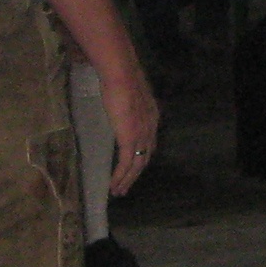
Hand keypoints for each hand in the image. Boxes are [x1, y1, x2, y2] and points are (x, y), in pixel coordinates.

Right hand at [101, 62, 159, 192]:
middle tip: (126, 186)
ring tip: (118, 191)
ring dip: (127, 180)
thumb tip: (118, 99)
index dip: (142, 155)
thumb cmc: (120, 77)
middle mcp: (151, 128)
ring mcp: (142, 135)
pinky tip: (113, 185)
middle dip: (135, 174)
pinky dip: (120, 177)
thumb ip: (127, 101)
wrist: (122, 75)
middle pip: (145, 157)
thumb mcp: (129, 92)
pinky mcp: (130, 140)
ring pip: (136, 165)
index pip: (149, 142)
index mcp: (152, 117)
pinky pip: (126, 164)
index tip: (134, 166)